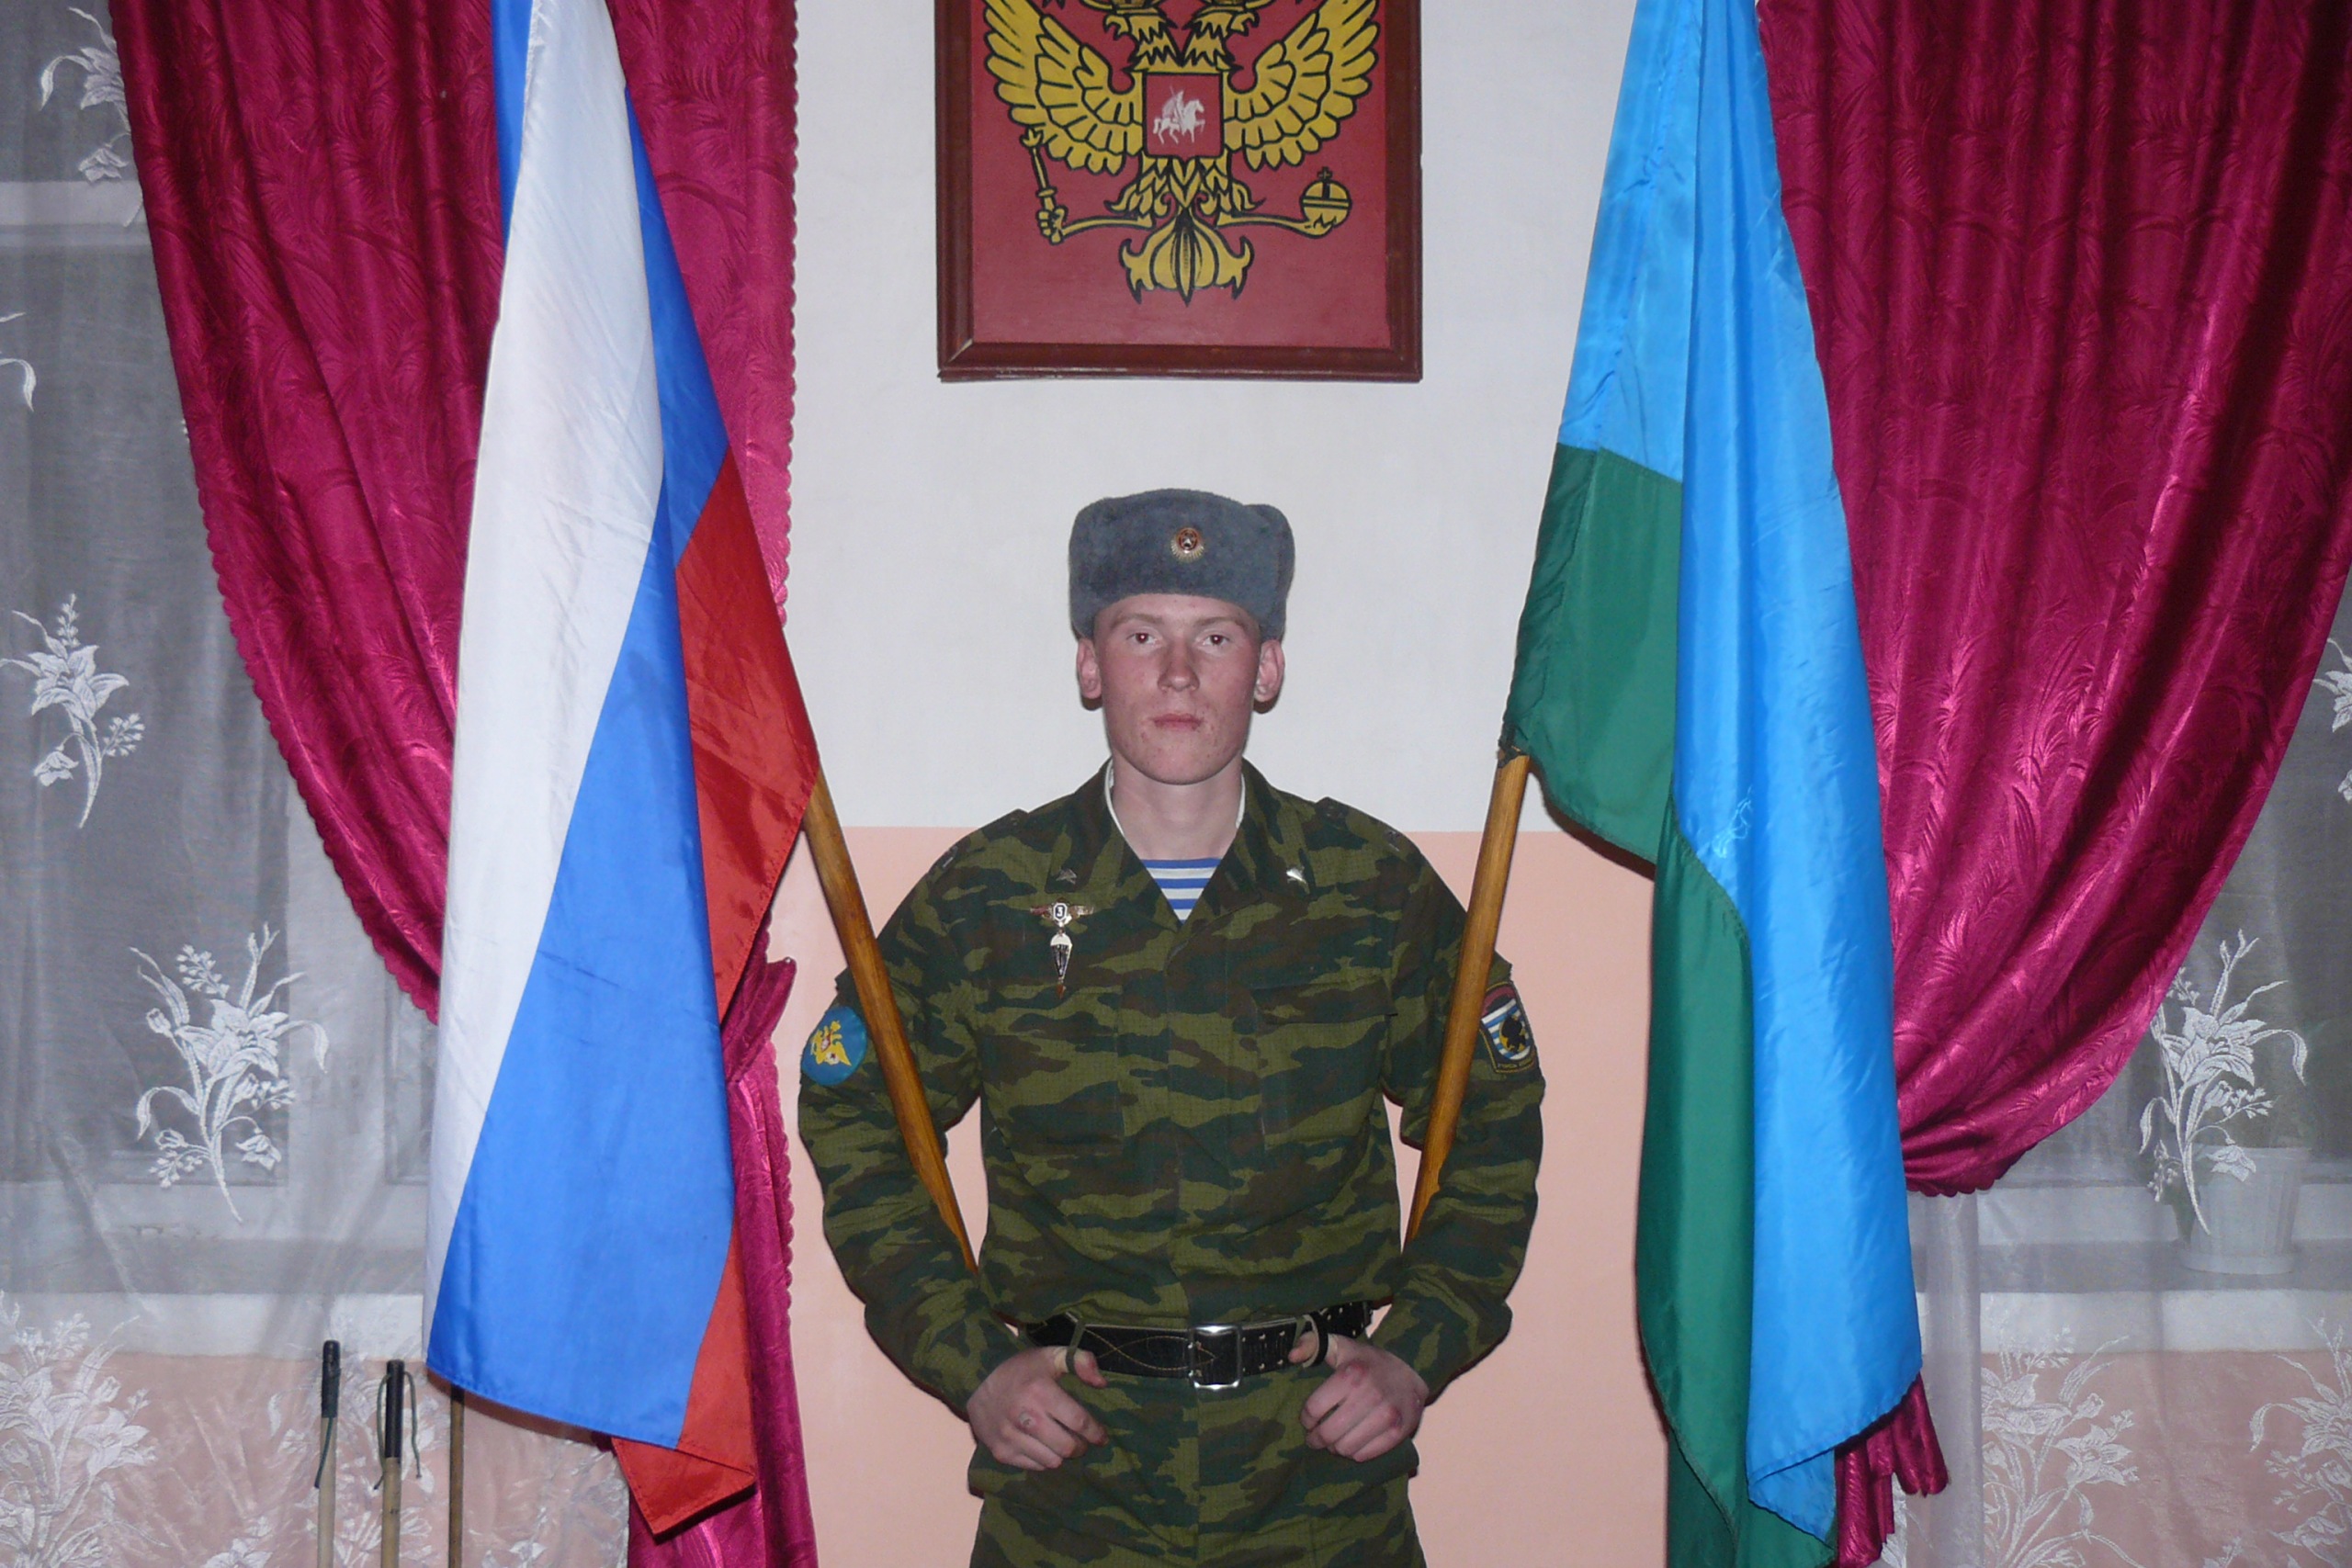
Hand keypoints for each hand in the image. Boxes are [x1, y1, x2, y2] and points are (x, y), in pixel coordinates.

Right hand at [968, 1346, 1107, 1470]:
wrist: (977, 1382)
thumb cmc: (1021, 1370)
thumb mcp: (1050, 1355)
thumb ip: (1080, 1361)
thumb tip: (1102, 1383)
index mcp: (1040, 1391)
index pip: (1079, 1421)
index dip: (1095, 1432)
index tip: (1101, 1437)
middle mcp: (1025, 1417)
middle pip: (1067, 1447)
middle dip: (1081, 1446)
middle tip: (1081, 1441)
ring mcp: (1010, 1437)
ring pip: (1053, 1461)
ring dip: (1062, 1454)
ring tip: (1062, 1444)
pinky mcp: (1001, 1451)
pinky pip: (1034, 1466)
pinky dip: (1044, 1460)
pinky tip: (1044, 1446)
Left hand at [1292, 1330, 1427, 1461]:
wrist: (1411, 1371)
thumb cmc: (1368, 1362)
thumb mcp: (1340, 1346)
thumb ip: (1311, 1343)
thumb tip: (1292, 1356)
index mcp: (1351, 1374)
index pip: (1314, 1409)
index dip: (1306, 1419)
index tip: (1308, 1420)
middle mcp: (1370, 1395)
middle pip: (1328, 1433)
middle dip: (1317, 1439)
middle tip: (1316, 1438)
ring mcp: (1387, 1415)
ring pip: (1345, 1448)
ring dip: (1335, 1447)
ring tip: (1334, 1440)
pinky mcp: (1399, 1431)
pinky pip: (1365, 1455)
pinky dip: (1355, 1453)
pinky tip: (1353, 1442)